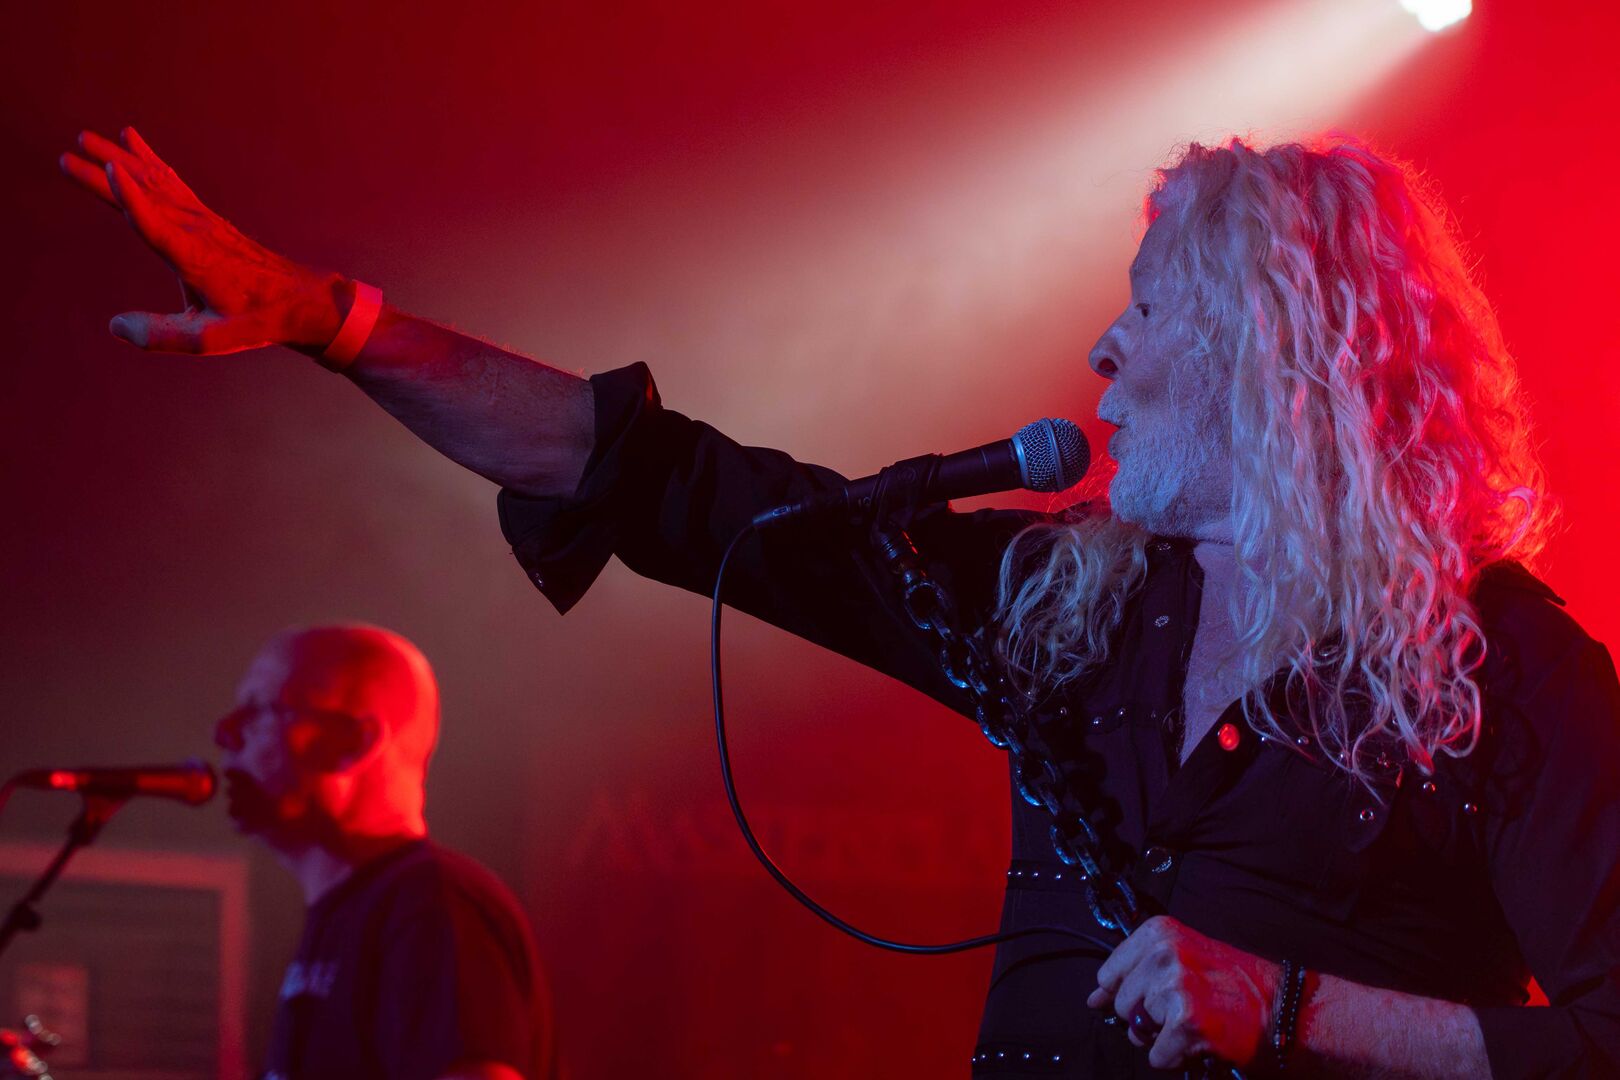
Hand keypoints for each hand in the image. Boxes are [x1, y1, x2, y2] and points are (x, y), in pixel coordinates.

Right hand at [60, 126, 343, 353]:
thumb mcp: (211, 338)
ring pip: (155, 181)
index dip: (132, 200)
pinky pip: (171, 181)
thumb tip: (115, 326)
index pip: (156, 226)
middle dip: (105, 175)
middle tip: (66, 155)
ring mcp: (201, 220)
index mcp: (194, 259)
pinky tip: (131, 140)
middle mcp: (195, 231)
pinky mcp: (205, 217)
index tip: (109, 171)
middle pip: (145, 196)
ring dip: (120, 159)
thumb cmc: (255, 321)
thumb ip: (164, 335)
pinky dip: (149, 159)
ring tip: (86, 138)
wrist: (300, 300)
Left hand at [1086, 915, 1278, 1070]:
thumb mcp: (1182, 958)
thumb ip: (1136, 973)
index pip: (1108, 973)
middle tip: (1182, 1011)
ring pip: (1137, 1030)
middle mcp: (1163, 954)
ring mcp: (1174, 988)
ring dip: (1162, 1037)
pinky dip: (1176, 1056)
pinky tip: (1200, 1040)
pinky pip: (1157, 1055)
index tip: (1149, 997)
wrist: (1283, 1010)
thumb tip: (1095, 999)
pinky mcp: (1185, 1023)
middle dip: (1146, 1017)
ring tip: (1195, 1022)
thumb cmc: (1235, 984)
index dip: (1125, 994)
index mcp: (1159, 933)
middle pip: (1122, 1004)